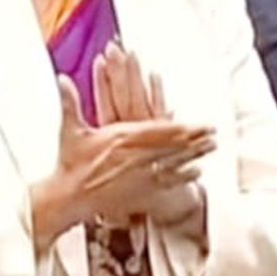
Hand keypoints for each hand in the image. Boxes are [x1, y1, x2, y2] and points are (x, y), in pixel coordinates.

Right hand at [38, 77, 214, 234]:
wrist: (68, 196)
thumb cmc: (70, 163)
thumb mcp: (70, 130)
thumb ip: (70, 102)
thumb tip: (62, 79)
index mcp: (120, 138)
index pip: (158, 130)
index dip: (181, 126)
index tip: (198, 122)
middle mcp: (134, 155)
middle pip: (171, 145)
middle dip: (195, 138)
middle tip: (214, 132)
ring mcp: (139, 174)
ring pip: (173, 161)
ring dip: (195, 153)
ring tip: (212, 146)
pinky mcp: (139, 191)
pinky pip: (166, 182)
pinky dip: (183, 177)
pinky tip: (199, 171)